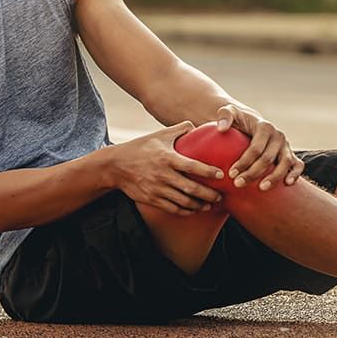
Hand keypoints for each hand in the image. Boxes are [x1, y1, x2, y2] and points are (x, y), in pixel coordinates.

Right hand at [110, 121, 224, 215]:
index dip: (208, 172)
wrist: (116, 166)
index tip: (221, 175)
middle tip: (221, 196)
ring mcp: (158, 189)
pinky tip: (194, 209)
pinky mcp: (152, 200)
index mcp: (167, 158)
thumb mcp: (159, 135)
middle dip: (209, 195)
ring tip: (210, 205)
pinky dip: (186, 211)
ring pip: (184, 202)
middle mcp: (163, 175)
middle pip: (192, 189)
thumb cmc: (140, 148)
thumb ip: (179, 129)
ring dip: (200, 205)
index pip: (193, 166)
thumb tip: (197, 126)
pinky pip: (173, 209)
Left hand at [215, 105, 303, 190]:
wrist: (252, 124)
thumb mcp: (230, 112)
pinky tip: (287, 183)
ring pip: (285, 163)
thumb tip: (221, 128)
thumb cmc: (239, 120)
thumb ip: (224, 115)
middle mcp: (278, 136)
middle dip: (253, 173)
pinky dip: (295, 174)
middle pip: (268, 158)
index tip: (231, 173)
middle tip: (238, 184)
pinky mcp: (291, 154)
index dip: (244, 162)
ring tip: (261, 188)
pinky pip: (297, 165)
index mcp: (265, 127)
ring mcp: (286, 146)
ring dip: (274, 177)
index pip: (255, 148)